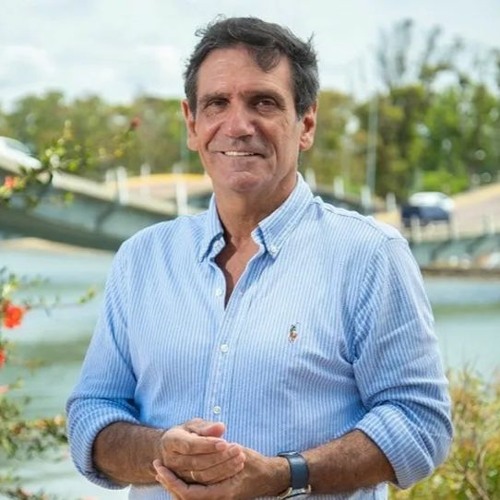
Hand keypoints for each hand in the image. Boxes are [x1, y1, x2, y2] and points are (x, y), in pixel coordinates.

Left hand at [153, 447, 285, 498]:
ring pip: (187, 498)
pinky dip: (183, 486)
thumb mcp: (241, 453)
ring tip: (162, 472)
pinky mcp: (216, 495)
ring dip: (173, 485)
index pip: (188, 493)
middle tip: (157, 468)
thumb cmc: (255, 464)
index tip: (161, 467)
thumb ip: (224, 450)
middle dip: (168, 483)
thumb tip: (208, 441)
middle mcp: (218, 499)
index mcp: (222, 492)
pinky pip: (195, 495)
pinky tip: (176, 476)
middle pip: (184, 498)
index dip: (172, 481)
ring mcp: (217, 499)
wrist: (268, 477)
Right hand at [158, 418, 245, 484]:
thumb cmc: (187, 433)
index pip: (190, 445)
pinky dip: (222, 477)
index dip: (208, 445)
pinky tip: (235, 467)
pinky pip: (205, 484)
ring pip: (202, 476)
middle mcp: (172, 461)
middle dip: (220, 457)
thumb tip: (220, 428)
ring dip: (224, 468)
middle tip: (238, 449)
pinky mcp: (186, 484)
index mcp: (171, 441)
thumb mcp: (194, 425)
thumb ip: (206, 427)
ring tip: (240, 458)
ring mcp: (178, 475)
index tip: (224, 443)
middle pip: (197, 462)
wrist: (172, 450)